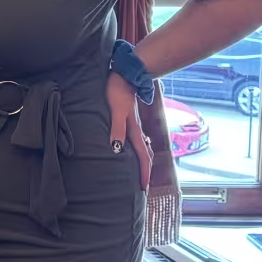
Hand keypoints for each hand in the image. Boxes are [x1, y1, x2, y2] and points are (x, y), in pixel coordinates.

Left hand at [106, 72, 153, 190]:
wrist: (124, 74)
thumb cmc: (117, 91)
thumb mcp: (116, 111)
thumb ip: (117, 129)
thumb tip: (116, 149)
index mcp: (134, 130)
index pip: (142, 156)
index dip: (143, 172)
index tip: (143, 188)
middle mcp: (136, 129)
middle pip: (144, 154)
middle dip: (145, 170)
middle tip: (143, 186)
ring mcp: (133, 124)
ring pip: (141, 146)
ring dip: (142, 161)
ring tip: (139, 172)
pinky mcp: (128, 118)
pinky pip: (135, 139)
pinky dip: (136, 149)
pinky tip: (129, 150)